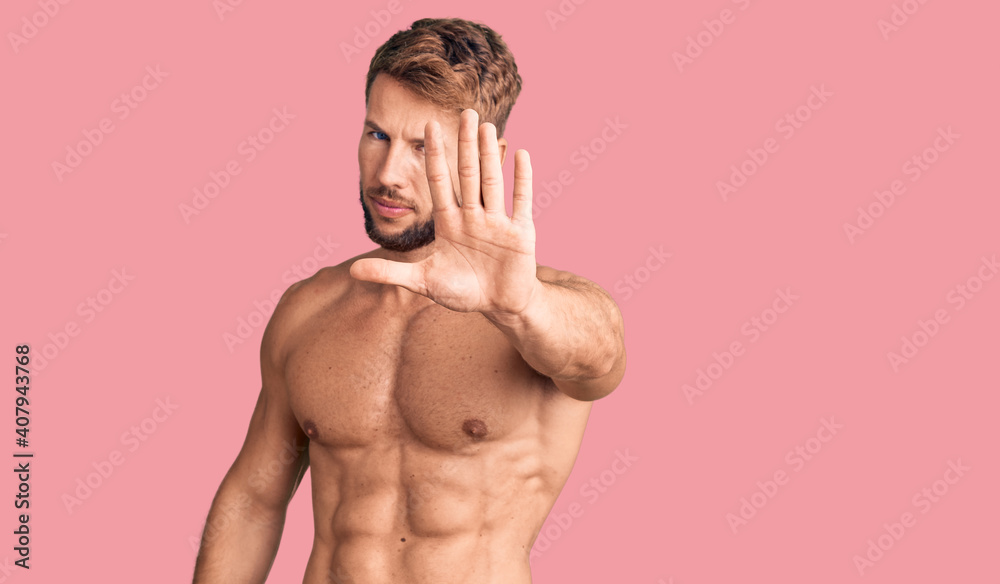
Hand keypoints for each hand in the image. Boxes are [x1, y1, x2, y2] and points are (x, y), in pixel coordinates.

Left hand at [350, 109, 537, 315]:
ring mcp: (497, 223)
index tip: (428, 126)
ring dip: (490, 155)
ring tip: (487, 126)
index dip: (433, 155)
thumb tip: (352, 270)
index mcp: (449, 224)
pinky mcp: (520, 233)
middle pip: (467, 174)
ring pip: (492, 182)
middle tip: (465, 111)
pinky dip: (522, 180)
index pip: (439, 182)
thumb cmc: (462, 291)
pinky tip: (522, 155)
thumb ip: (390, 273)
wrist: (499, 304)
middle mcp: (473, 217)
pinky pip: (521, 202)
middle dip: (465, 144)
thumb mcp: (423, 282)